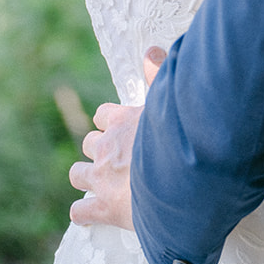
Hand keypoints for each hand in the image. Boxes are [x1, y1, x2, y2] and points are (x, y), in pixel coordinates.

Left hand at [68, 47, 166, 229]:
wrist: (187, 180)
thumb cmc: (184, 136)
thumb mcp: (174, 99)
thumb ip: (162, 74)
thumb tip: (150, 50)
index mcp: (123, 120)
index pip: (103, 115)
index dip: (110, 122)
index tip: (122, 129)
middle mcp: (107, 147)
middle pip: (88, 143)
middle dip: (99, 149)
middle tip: (118, 159)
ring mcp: (103, 179)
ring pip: (76, 174)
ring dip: (85, 177)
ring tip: (102, 184)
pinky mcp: (105, 208)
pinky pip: (79, 211)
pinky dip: (84, 212)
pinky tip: (93, 213)